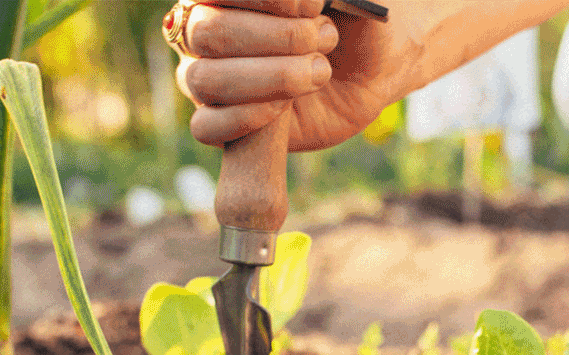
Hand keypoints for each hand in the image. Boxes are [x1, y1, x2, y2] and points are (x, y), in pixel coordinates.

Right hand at [173, 0, 409, 150]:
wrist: (365, 78)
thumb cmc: (352, 28)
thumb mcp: (354, 1)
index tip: (313, 5)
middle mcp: (204, 30)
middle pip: (207, 31)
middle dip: (277, 37)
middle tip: (324, 39)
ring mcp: (205, 78)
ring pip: (204, 79)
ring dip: (271, 77)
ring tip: (318, 72)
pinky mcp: (215, 124)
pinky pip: (206, 127)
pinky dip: (244, 119)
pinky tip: (283, 108)